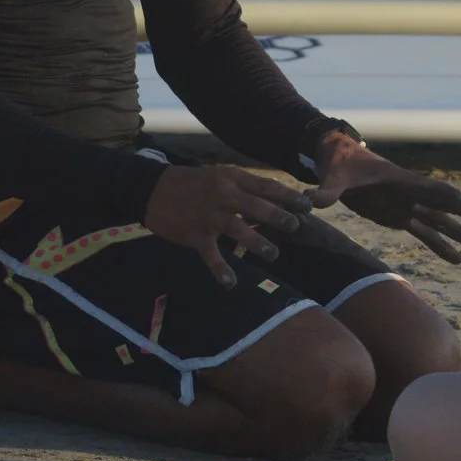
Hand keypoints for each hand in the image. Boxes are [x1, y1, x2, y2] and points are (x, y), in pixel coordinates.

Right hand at [145, 163, 310, 288]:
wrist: (153, 189)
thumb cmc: (192, 184)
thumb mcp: (220, 176)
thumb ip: (245, 188)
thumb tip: (276, 199)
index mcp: (231, 179)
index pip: (265, 186)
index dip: (287, 196)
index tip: (307, 205)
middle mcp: (222, 196)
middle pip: (255, 206)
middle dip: (277, 217)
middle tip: (295, 226)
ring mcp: (209, 216)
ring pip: (237, 229)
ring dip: (257, 243)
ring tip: (273, 255)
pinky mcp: (195, 235)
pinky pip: (210, 255)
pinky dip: (220, 270)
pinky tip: (231, 284)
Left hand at [310, 133, 460, 262]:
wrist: (338, 161)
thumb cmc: (338, 163)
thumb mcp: (333, 175)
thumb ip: (327, 190)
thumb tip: (313, 200)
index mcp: (397, 179)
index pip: (420, 187)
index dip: (438, 193)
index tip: (459, 198)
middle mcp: (408, 193)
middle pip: (441, 204)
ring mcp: (407, 205)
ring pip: (439, 222)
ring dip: (460, 234)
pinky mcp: (400, 216)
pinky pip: (425, 234)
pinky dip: (441, 247)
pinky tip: (458, 260)